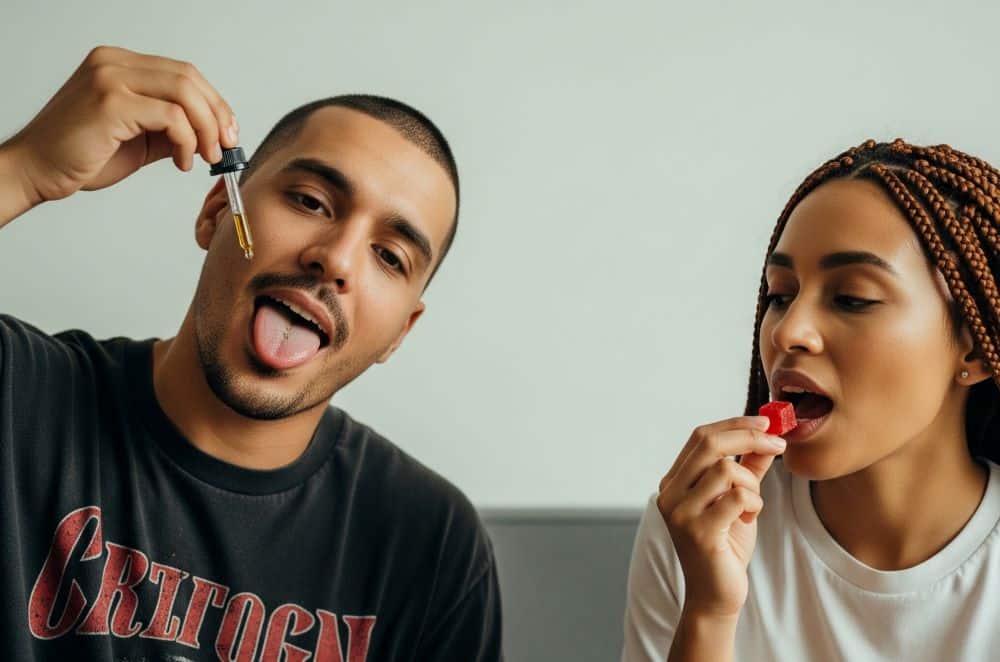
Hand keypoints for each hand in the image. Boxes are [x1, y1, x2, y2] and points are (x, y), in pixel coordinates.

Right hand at [5, 45, 237, 204]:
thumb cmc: (81, 156)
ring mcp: (110, 79)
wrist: (37, 170)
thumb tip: (210, 135)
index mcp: (119, 64)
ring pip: (184, 94)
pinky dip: (186, 141)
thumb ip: (170, 129)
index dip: (214, 103)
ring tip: (205, 157)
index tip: (228, 132)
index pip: (183, 73)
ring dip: (205, 129)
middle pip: (189, 78)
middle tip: (225, 147)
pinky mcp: (111, 103)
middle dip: (217, 115)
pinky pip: (171, 117)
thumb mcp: (137, 138)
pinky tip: (181, 162)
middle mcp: (114, 63)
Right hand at [656, 416, 785, 617]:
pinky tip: (749, 518)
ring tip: (752, 503)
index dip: (735, 424)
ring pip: (725, 469)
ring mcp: (681, 512)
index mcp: (674, 481)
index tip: (767, 422)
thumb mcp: (737, 499)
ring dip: (752, 483)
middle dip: (749, 437)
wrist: (716, 595)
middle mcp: (670, 493)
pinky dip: (753, 503)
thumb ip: (748, 467)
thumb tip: (766, 436)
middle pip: (709, 444)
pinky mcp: (698, 532)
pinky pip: (736, 497)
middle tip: (778, 443)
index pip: (701, 437)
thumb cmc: (725, 546)